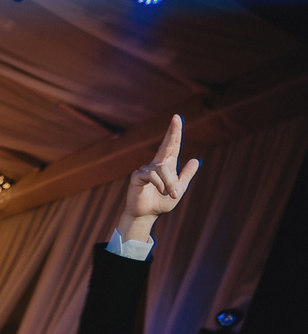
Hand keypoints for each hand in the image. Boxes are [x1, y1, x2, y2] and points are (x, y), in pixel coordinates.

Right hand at [118, 115, 198, 241]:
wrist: (146, 215)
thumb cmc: (161, 203)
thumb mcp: (179, 190)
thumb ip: (186, 175)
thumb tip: (195, 160)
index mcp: (167, 165)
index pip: (173, 146)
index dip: (175, 132)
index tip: (177, 118)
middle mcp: (156, 164)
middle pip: (166, 145)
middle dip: (172, 132)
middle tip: (177, 118)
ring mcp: (145, 169)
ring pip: (163, 170)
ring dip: (170, 183)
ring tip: (170, 194)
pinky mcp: (137, 176)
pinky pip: (153, 176)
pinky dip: (161, 185)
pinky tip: (161, 192)